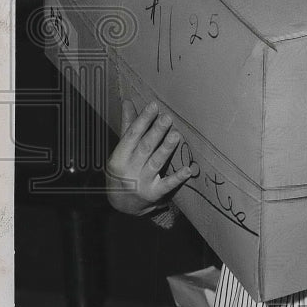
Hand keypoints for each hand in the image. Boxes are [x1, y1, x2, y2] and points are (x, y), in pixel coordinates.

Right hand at [106, 100, 193, 216]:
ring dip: (166, 149)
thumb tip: (127, 102)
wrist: (122, 205)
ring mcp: (141, 183)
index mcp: (119, 157)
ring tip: (176, 135)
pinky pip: (166, 185)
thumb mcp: (121, 151)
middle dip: (156, 132)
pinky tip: (187, 170)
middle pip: (145, 148)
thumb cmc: (123, 171)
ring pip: (155, 163)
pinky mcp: (154, 194)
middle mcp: (129, 169)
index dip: (143, 120)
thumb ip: (128, 126)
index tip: (154, 106)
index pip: (132, 135)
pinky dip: (176, 178)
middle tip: (167, 118)